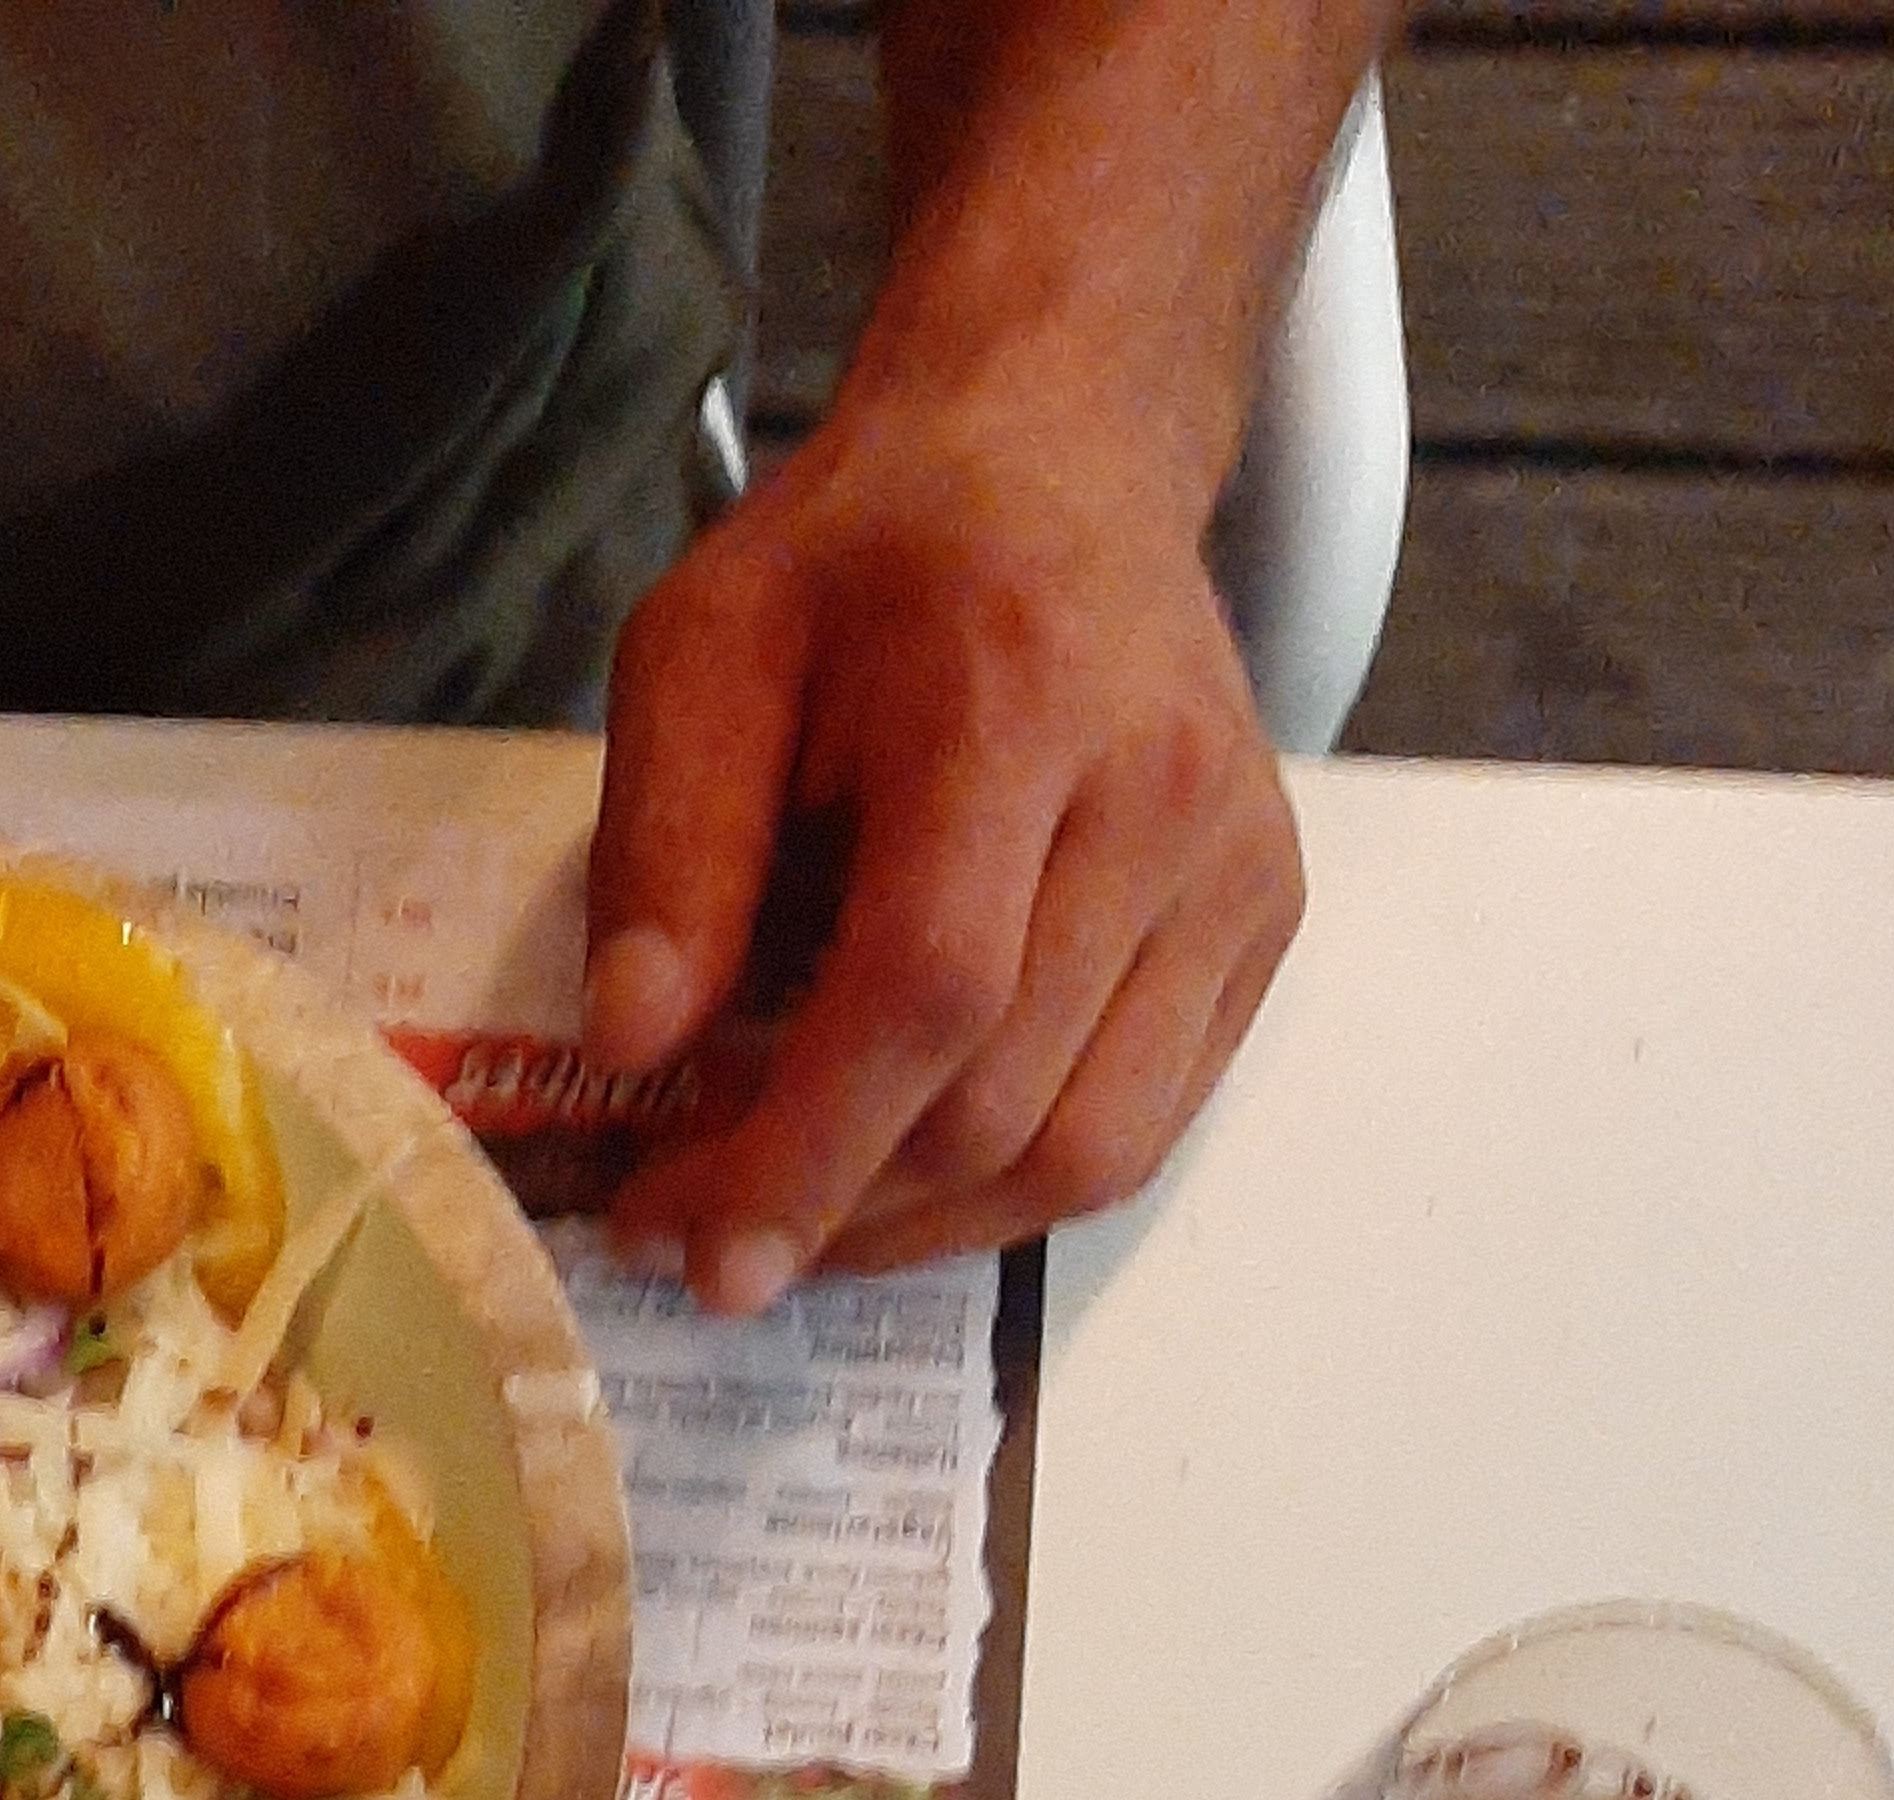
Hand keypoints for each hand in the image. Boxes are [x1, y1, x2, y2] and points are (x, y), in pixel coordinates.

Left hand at [581, 371, 1304, 1302]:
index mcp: (1019, 706)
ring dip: (921, 1229)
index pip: (930, 990)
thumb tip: (632, 1048)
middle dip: (833, 1207)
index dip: (808, 1149)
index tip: (694, 1250)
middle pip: (1003, 1102)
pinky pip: (1143, 1129)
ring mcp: (1233, 869)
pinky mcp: (1261, 921)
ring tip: (796, 1215)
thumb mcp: (708, 650)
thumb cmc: (869, 559)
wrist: (1060, 456)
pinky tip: (903, 1170)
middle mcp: (1161, 799)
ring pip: (1087, 1153)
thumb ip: (669, 845)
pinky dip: (1010, 1188)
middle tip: (693, 1223)